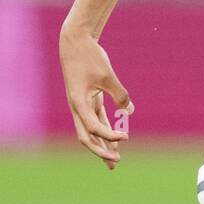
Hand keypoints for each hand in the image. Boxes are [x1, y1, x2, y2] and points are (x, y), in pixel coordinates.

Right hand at [59, 25, 132, 168]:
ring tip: (115, 159)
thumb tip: (129, 111)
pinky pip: (96, 118)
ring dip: (103, 144)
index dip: (110, 135)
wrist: (75, 41)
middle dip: (100, 151)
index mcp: (78, 103)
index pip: (94, 128)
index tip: (126, 136)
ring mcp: (81, 103)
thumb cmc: (89, 56)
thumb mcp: (107, 75)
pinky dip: (105, 128)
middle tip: (115, 163)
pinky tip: (118, 135)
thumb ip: (120, 94)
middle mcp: (77, 107)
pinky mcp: (88, 98)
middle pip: (87, 137)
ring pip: (92, 129)